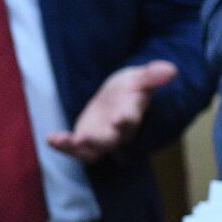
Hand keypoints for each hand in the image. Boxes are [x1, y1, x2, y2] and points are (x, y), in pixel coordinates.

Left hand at [47, 60, 176, 163]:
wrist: (121, 96)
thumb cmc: (133, 87)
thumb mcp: (140, 77)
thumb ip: (152, 76)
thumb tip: (171, 70)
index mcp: (132, 114)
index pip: (131, 120)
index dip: (126, 120)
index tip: (121, 118)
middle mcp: (117, 131)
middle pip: (110, 141)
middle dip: (99, 140)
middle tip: (85, 137)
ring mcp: (101, 138)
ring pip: (90, 151)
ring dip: (75, 148)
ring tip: (60, 140)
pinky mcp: (85, 139)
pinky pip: (74, 147)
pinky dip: (63, 145)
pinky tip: (51, 137)